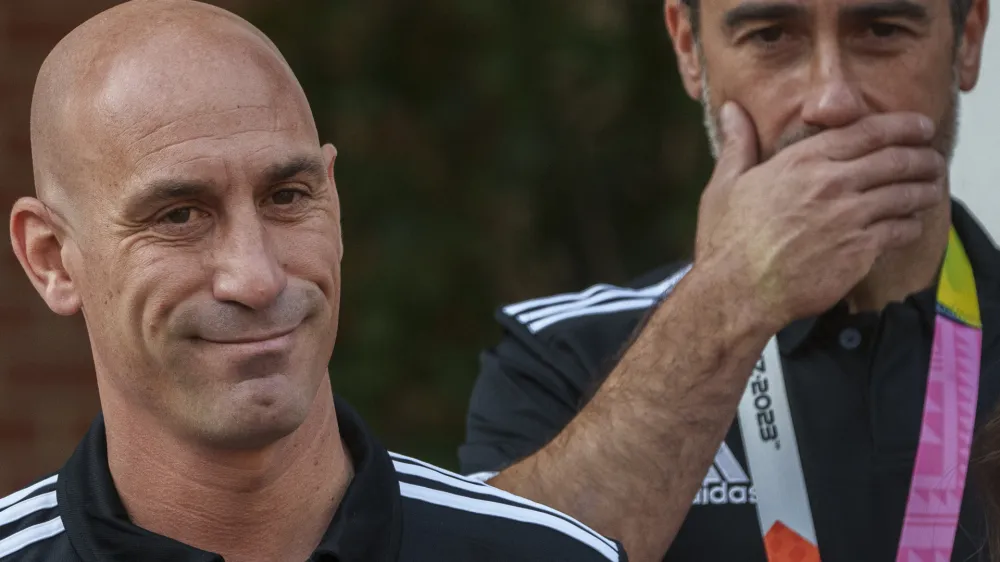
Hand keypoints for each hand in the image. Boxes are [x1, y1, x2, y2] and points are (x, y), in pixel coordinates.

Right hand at [694, 102, 945, 331]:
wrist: (738, 291)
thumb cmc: (727, 241)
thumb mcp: (724, 184)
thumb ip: (738, 143)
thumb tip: (731, 109)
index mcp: (802, 161)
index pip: (867, 132)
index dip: (901, 126)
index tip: (920, 126)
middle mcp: (831, 183)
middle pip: (896, 160)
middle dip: (922, 156)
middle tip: (933, 158)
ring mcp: (849, 217)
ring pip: (905, 194)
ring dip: (924, 190)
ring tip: (931, 189)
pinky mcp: (860, 250)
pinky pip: (900, 230)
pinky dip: (911, 225)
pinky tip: (910, 225)